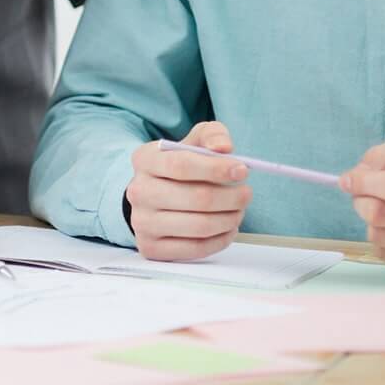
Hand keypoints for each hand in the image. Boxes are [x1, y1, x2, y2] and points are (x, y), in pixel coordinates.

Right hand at [125, 121, 251, 260]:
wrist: (154, 197)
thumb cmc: (180, 166)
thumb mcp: (194, 141)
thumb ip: (212, 136)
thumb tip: (224, 148)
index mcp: (144, 159)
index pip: (181, 165)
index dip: (216, 169)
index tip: (242, 171)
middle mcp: (138, 191)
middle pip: (195, 198)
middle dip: (230, 197)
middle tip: (246, 194)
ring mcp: (142, 222)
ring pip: (199, 226)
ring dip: (229, 219)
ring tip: (238, 211)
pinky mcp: (151, 247)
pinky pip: (196, 248)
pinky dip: (221, 240)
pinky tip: (228, 228)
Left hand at [341, 132, 384, 275]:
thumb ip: (383, 155)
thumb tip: (352, 179)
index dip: (361, 182)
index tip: (349, 180)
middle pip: (379, 213)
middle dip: (361, 201)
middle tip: (364, 195)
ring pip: (376, 234)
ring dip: (371, 220)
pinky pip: (384, 253)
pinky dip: (382, 238)